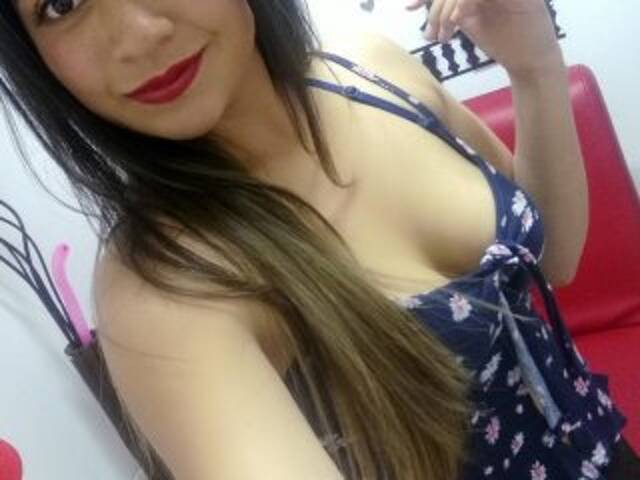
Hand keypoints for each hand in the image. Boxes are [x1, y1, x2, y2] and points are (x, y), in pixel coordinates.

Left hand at [405, 0, 564, 75]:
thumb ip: (450, 9)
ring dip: (446, 9)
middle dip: (436, 9)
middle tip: (431, 35)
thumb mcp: (469, 21)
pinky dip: (463, 3)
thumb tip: (417, 4)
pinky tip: (456, 22)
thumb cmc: (503, 41)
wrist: (529, 60)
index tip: (410, 8)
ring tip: (444, 35)